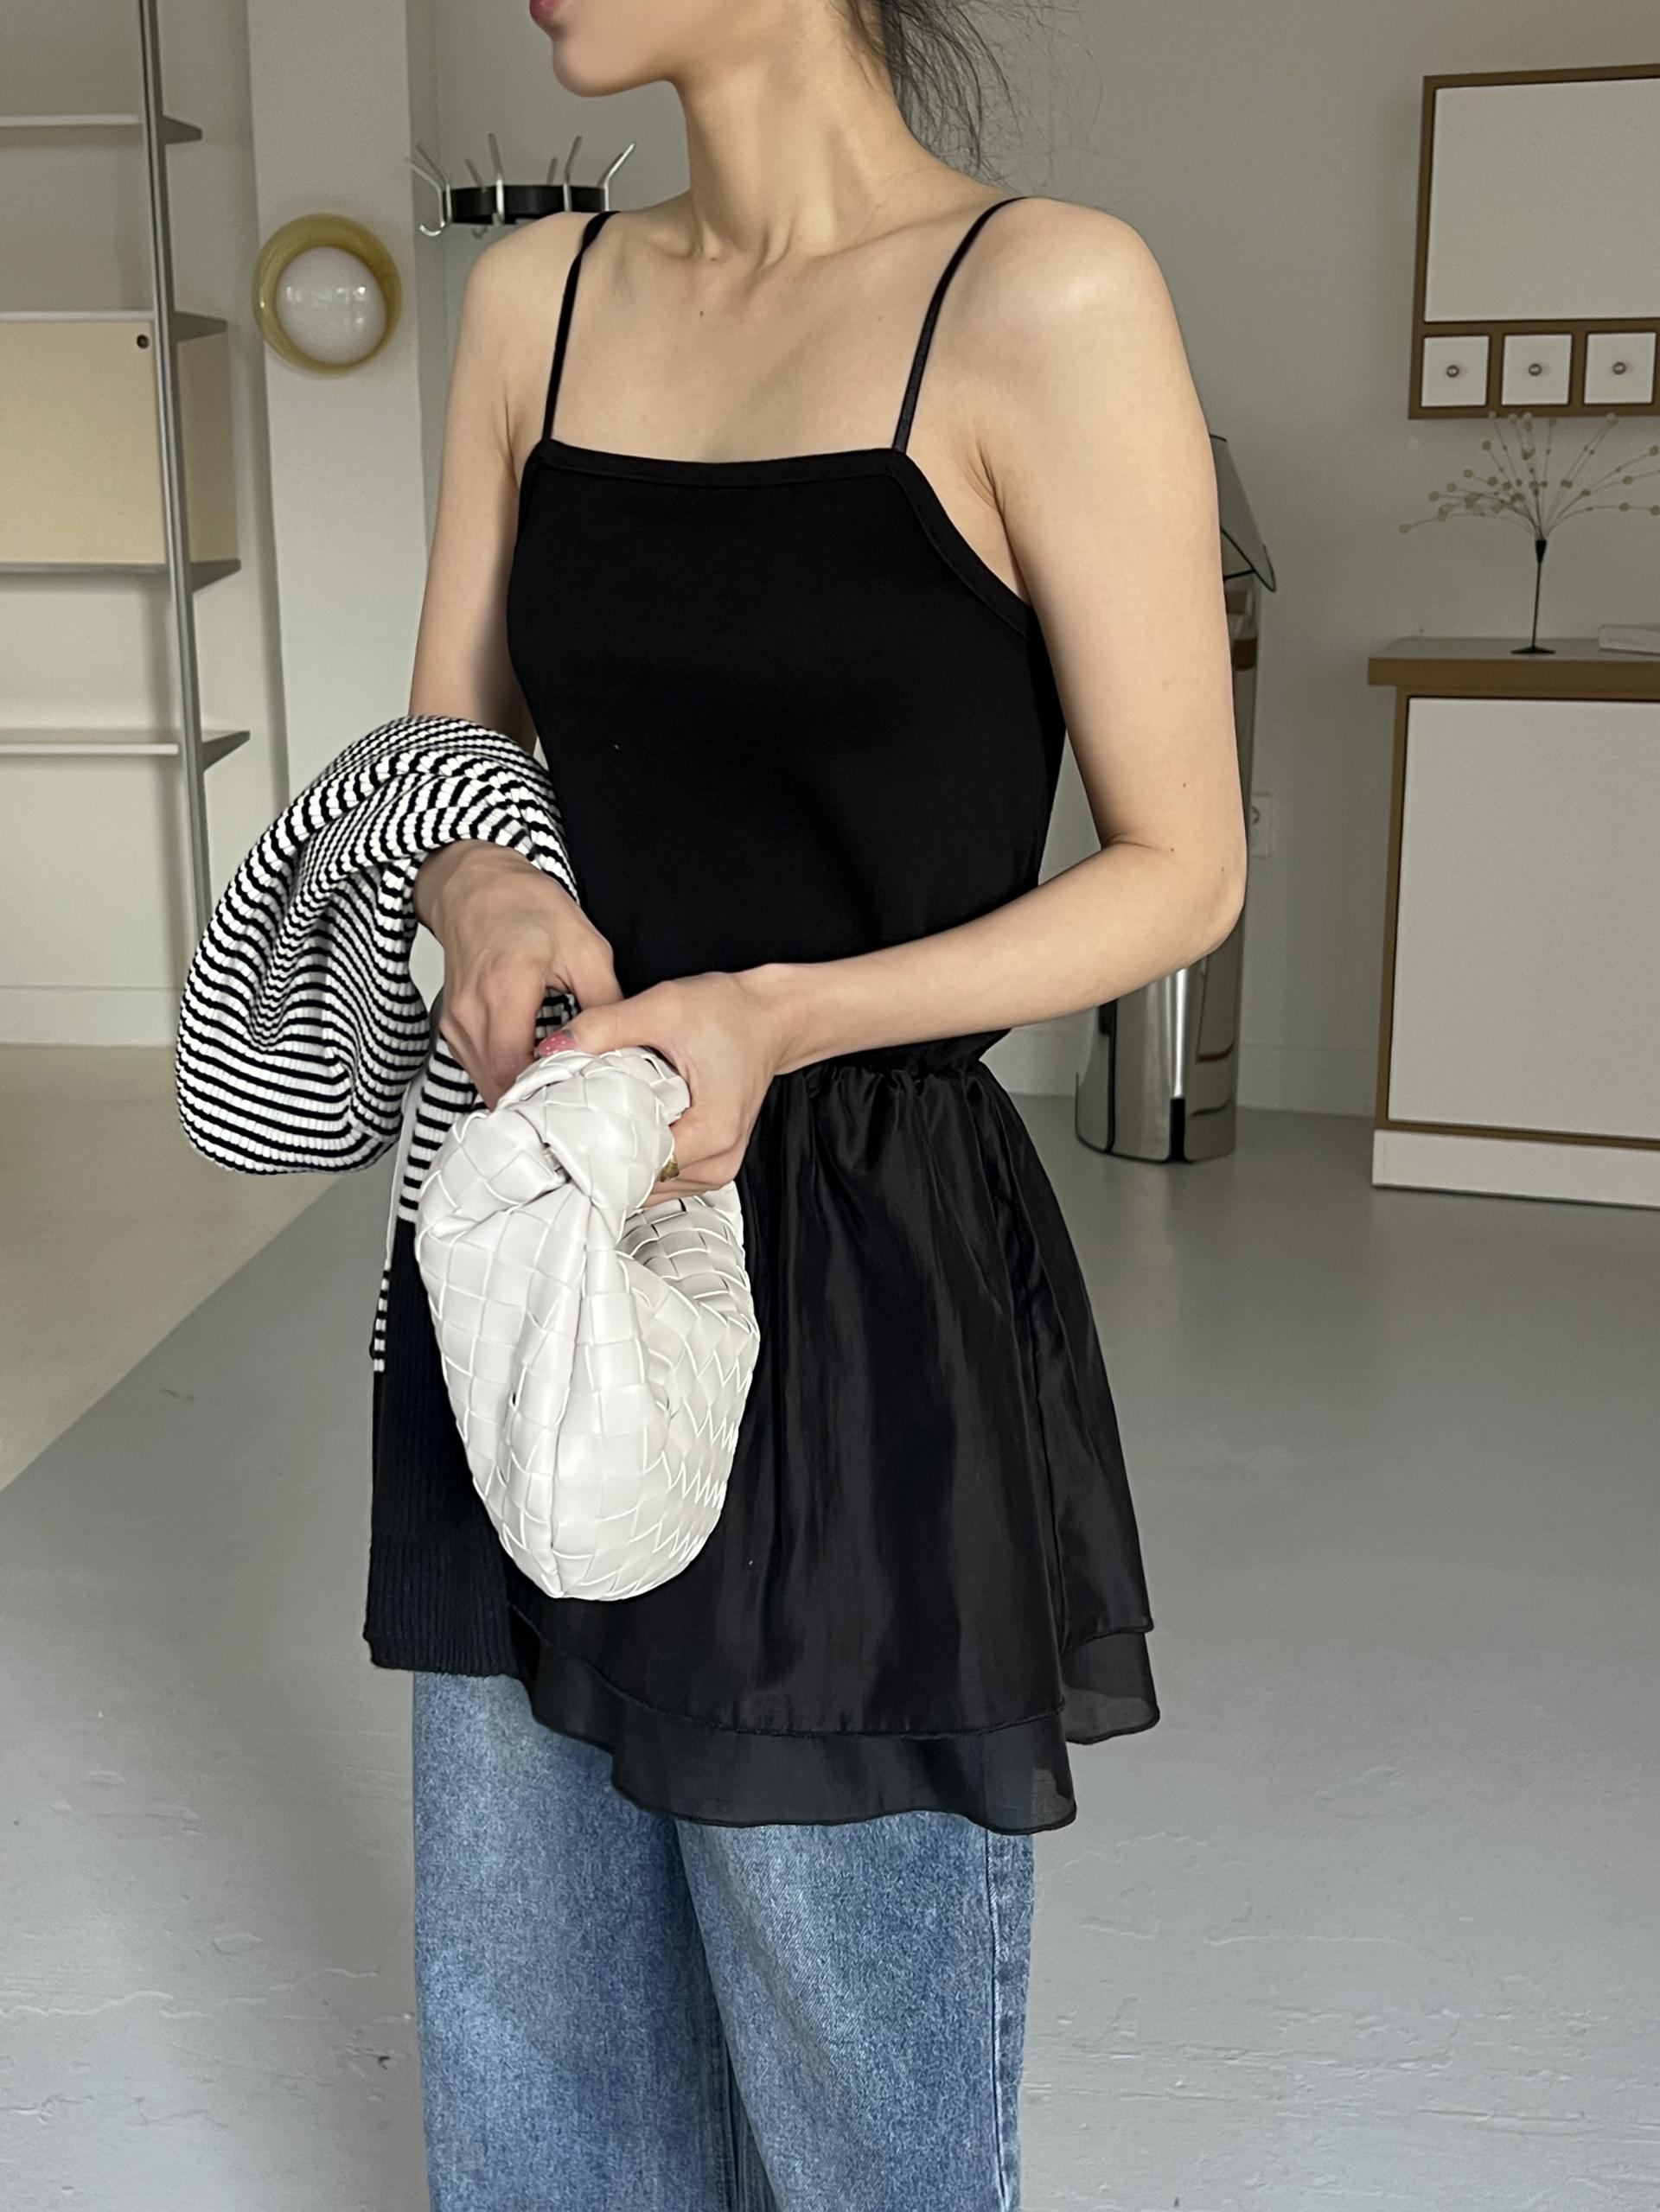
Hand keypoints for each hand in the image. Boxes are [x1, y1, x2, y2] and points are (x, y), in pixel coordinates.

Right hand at [413, 840, 621, 1106]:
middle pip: (500, 1086)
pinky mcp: (454, 1027)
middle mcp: (472, 1010)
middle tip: (579, 1109)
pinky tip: (538, 1071)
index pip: (517, 1069)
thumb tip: (623, 1049)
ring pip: (488, 1083)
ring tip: (562, 1092)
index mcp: (505, 987)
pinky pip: (480, 1069)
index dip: (548, 1095)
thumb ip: (604, 1003)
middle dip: (539, 1103)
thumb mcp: (586, 948)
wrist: (475, 883)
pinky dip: (508, 1077)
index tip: (583, 1103)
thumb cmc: (525, 906)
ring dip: (523, 1093)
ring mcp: (456, 1022)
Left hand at [536, 971, 793, 1203]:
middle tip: (566, 1128)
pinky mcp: (710, 1164)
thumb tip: (553, 1050)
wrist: (769, 1018)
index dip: (595, 1151)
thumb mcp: (662, 1007)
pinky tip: (620, 1131)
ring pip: (649, 1187)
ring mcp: (717, 1169)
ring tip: (593, 1127)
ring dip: (618, 1161)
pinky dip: (637, 1159)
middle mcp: (719, 1161)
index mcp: (713, 1132)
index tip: (562, 1134)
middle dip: (602, 1158)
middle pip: (641, 1183)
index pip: (637, 1166)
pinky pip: (662, 1177)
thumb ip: (605, 1027)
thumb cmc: (729, 1013)